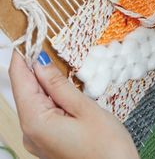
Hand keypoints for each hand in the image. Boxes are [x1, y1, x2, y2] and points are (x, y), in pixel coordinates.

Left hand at [9, 52, 138, 158]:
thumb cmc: (106, 146)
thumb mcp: (84, 108)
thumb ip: (58, 85)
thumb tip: (40, 63)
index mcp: (36, 122)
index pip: (20, 81)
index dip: (21, 57)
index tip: (27, 36)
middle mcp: (30, 131)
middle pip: (25, 90)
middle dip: (32, 67)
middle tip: (44, 44)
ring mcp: (38, 137)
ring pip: (34, 100)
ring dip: (41, 80)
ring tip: (54, 62)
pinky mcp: (48, 139)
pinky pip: (42, 110)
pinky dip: (48, 95)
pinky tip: (59, 85)